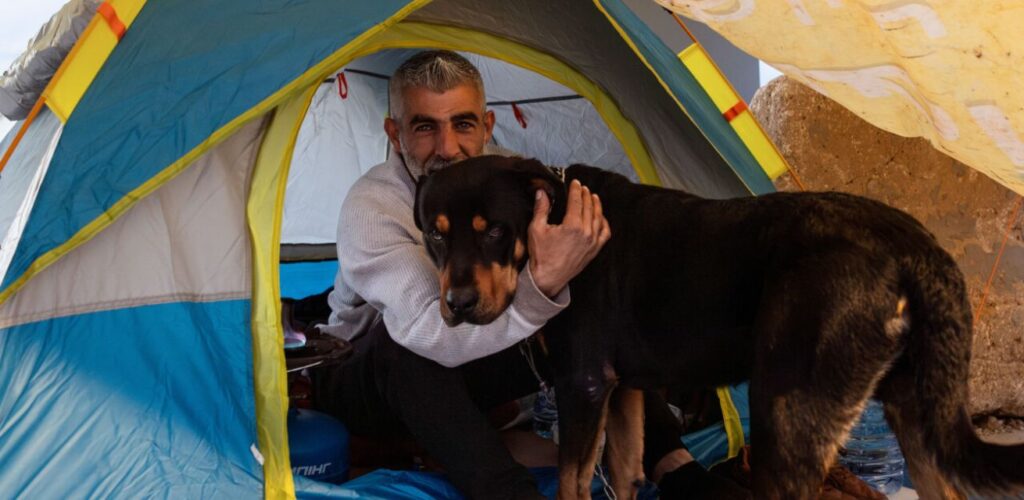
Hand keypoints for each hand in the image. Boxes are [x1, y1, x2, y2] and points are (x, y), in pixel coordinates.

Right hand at [528, 179, 611, 296]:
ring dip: (596, 205)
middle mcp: (586, 233)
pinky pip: (605, 233)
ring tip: (593, 196)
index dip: (576, 190)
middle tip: (582, 187)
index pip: (576, 202)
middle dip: (585, 195)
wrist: (548, 278)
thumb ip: (541, 209)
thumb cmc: (541, 255)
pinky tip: (600, 216)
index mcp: (572, 226)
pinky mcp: (594, 250)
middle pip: (588, 207)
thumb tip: (542, 192)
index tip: (575, 182)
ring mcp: (592, 242)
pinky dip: (604, 222)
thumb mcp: (536, 229)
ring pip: (598, 218)